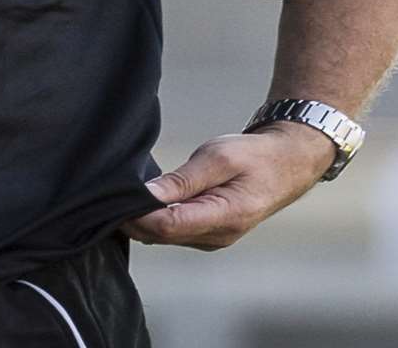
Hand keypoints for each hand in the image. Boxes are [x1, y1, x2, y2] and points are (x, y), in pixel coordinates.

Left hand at [122, 122, 332, 250]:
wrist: (286, 164)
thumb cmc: (254, 156)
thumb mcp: (218, 158)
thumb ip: (182, 180)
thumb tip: (146, 195)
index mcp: (225, 217)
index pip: (167, 225)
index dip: (137, 214)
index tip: (116, 196)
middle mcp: (217, 236)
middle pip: (161, 235)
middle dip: (133, 217)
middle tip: (111, 192)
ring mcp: (213, 239)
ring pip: (164, 237)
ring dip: (142, 219)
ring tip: (126, 193)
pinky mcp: (207, 236)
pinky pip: (173, 233)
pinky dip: (155, 220)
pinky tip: (145, 201)